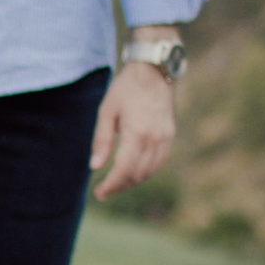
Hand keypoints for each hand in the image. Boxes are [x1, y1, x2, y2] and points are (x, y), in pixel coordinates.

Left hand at [90, 63, 175, 199]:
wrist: (154, 70)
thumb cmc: (126, 88)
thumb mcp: (106, 111)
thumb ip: (101, 140)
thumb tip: (95, 167)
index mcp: (137, 133)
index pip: (124, 170)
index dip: (111, 185)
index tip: (99, 194)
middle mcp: (155, 139)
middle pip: (138, 174)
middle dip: (120, 186)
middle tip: (104, 190)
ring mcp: (166, 138)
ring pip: (150, 171)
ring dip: (132, 181)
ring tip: (116, 183)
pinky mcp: (170, 135)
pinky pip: (159, 162)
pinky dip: (145, 171)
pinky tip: (132, 170)